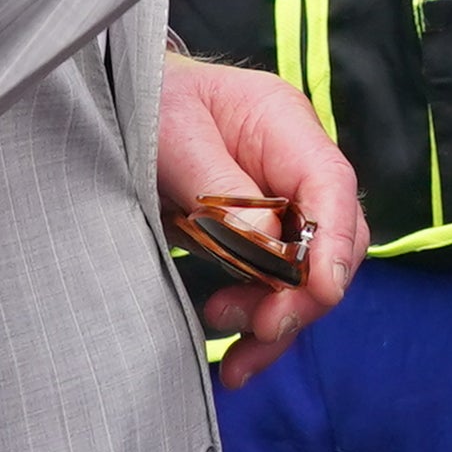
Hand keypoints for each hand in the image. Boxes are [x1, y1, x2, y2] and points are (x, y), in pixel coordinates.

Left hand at [155, 56, 360, 382]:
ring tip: (227, 338)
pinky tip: (232, 349)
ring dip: (275, 318)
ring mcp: (279, 205)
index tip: (319, 291)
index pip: (332, 186)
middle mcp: (294, 168)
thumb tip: (269, 247)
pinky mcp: (254, 239)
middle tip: (261, 328)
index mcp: (284, 125)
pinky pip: (270, 288)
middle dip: (303, 295)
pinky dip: (255, 322)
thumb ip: (221, 191)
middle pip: (330, 242)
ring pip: (305, 277)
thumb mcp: (172, 137)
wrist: (117, 102)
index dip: (335, 242)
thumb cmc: (145, 102)